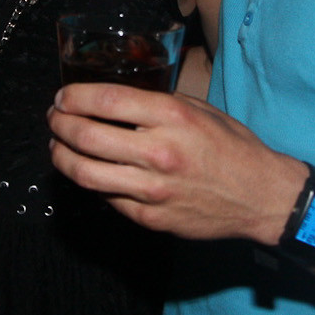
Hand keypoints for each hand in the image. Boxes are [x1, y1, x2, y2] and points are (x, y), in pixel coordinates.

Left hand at [47, 83, 299, 243]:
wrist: (260, 195)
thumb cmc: (232, 146)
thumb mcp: (200, 109)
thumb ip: (157, 104)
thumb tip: (112, 100)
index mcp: (173, 117)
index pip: (106, 100)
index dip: (74, 97)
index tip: (62, 97)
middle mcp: (160, 152)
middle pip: (87, 137)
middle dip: (59, 125)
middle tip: (53, 119)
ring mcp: (153, 189)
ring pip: (86, 174)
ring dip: (62, 157)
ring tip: (57, 147)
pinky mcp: (151, 217)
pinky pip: (107, 198)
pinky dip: (92, 182)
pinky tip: (89, 172)